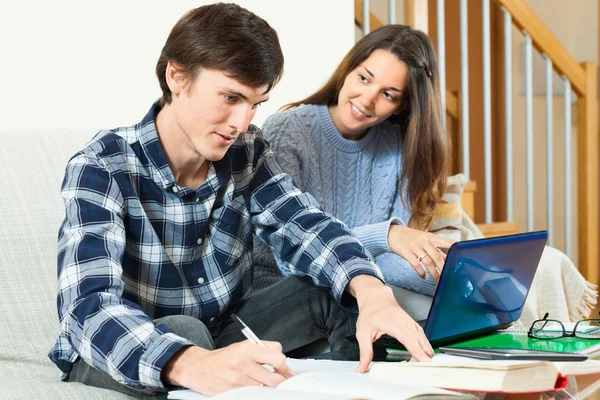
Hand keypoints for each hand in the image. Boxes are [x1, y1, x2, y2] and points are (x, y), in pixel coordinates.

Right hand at [162, 340, 293, 395]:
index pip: (278, 358)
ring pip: (265, 390)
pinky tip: (254, 388)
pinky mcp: (232, 393)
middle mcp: (243, 364)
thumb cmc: (224, 357)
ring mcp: (237, 380)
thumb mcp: (243, 346)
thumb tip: (284, 362)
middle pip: (275, 379)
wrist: (199, 368)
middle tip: (280, 380)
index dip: (284, 366)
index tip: (284, 370)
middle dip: (280, 381)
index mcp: (247, 349)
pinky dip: (257, 393)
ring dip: (268, 388)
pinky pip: (254, 395)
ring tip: (265, 383)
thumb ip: (265, 349)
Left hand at [348, 275, 433, 372]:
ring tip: (421, 370)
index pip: (409, 339)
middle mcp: (406, 323)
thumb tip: (362, 368)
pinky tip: (422, 359)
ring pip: (425, 342)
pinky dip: (424, 350)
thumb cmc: (370, 312)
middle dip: (423, 359)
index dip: (418, 352)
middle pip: (421, 343)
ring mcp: (412, 324)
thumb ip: (365, 352)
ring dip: (425, 356)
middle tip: (420, 374)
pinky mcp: (415, 326)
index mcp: (393, 323)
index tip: (424, 362)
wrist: (377, 297)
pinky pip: (424, 340)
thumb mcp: (362, 332)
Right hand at [388, 225, 453, 281]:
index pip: (445, 242)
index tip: (461, 253)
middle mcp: (424, 241)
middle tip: (447, 277)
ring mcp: (415, 247)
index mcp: (431, 237)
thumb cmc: (411, 237)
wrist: (393, 233)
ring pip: (427, 262)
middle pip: (436, 256)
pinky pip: (415, 264)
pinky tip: (424, 277)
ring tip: (437, 280)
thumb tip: (447, 258)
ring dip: (433, 273)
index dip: (453, 248)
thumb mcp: (424, 239)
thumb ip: (436, 249)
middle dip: (442, 268)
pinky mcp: (406, 252)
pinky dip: (421, 272)